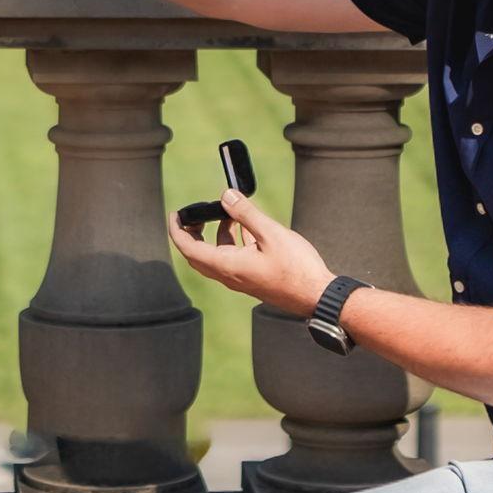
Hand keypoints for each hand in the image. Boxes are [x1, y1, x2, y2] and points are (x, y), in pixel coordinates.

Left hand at [168, 189, 332, 315]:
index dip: (178, 230)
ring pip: (217, 256)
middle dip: (192, 233)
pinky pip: (234, 258)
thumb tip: (226, 196)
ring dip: (216, 234)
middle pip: (198, 254)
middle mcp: (230, 275)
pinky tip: (248, 227)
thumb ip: (246, 214)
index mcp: (228, 266)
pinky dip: (233, 241)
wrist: (316, 296)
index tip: (175, 214)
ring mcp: (241, 279)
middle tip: (194, 213)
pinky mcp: (253, 278)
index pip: (189, 249)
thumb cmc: (296, 268)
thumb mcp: (271, 234)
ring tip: (227, 213)